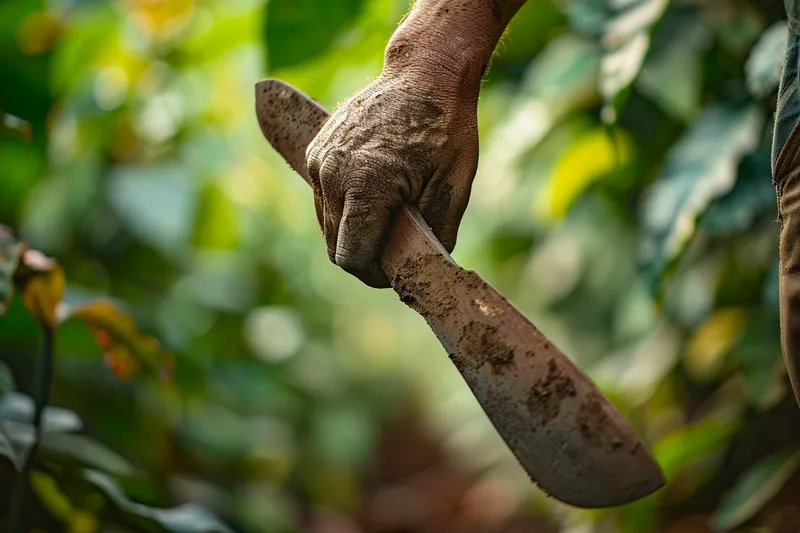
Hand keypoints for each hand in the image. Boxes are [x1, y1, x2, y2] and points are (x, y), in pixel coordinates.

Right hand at [306, 55, 479, 287]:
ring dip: (354, 233)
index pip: (352, 258)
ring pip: (327, 225)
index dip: (375, 274)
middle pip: (336, 246)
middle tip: (397, 250)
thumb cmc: (446, 128)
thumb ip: (433, 238)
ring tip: (388, 219)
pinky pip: (325, 199)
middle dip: (365, 256)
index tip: (397, 272)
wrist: (424, 73)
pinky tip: (373, 196)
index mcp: (365, 185)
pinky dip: (346, 209)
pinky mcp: (316, 151)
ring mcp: (320, 161)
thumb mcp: (453, 188)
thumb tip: (419, 271)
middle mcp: (332, 174)